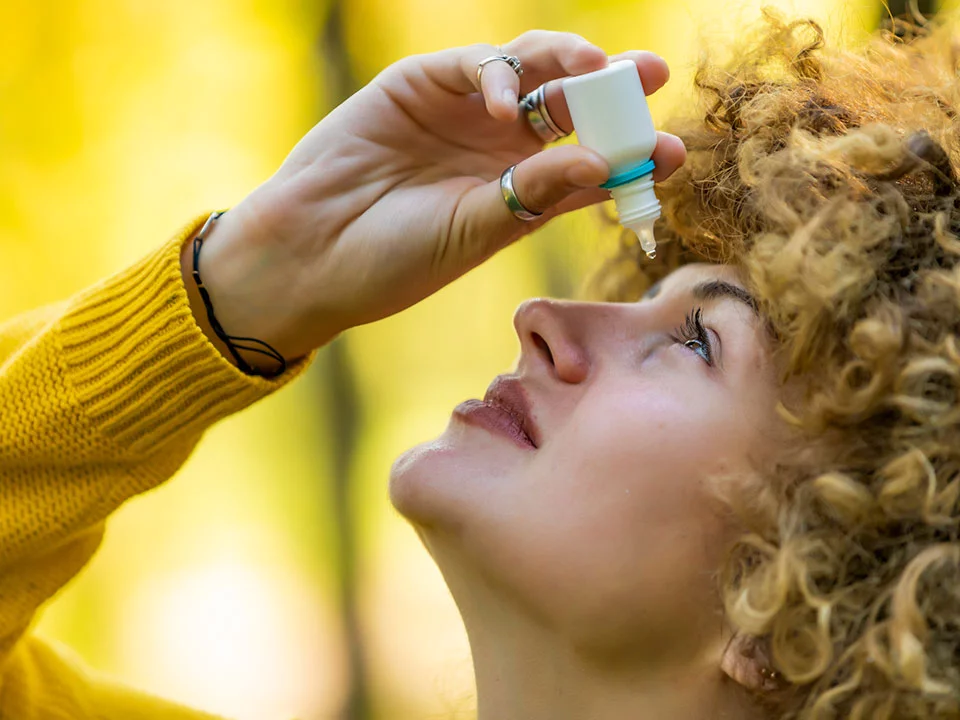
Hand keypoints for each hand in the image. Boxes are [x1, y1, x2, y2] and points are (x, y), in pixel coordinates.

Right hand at [194, 31, 686, 362]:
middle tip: (649, 77)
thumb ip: (535, 196)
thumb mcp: (475, 233)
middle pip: (571, 107)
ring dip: (567, 65)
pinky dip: (502, 77)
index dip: (630, 153)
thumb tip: (602, 160)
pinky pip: (479, 66)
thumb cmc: (393, 261)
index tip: (672, 152)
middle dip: (611, 90)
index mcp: (519, 195)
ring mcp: (463, 114)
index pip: (589, 164)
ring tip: (593, 69)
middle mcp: (499, 149)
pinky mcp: (423, 85)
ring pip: (533, 72)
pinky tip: (510, 108)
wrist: (311, 252)